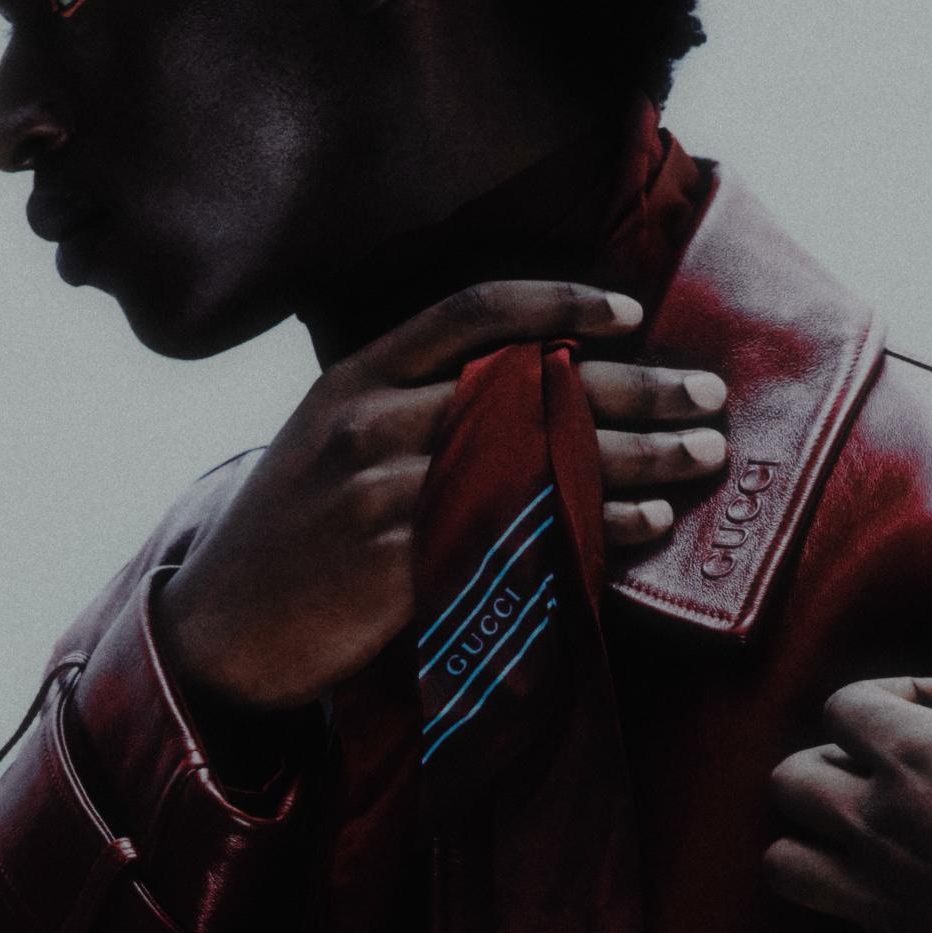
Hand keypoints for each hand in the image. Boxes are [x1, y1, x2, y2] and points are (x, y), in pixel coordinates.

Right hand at [156, 278, 730, 722]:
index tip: (631, 310)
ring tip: (702, 457)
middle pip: (526, 386)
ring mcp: (384, 496)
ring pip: (537, 461)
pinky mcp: (402, 570)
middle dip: (632, 386)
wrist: (222, 630)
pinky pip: (521, 537)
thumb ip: (411, 403)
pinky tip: (643, 526)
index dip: (556, 302)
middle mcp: (370, 424)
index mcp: (356, 377)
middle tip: (709, 393)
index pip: (470, 313)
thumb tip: (527, 378)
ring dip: (634, 459)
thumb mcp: (330, 440)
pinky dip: (592, 529)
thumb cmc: (295, 533)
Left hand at [762, 681, 931, 932]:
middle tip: (881, 792)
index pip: (846, 703)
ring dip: (811, 858)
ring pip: (780, 862)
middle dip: (825, 781)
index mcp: (923, 755)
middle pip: (789, 778)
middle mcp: (876, 819)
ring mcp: (868, 895)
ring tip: (858, 861)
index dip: (889, 701)